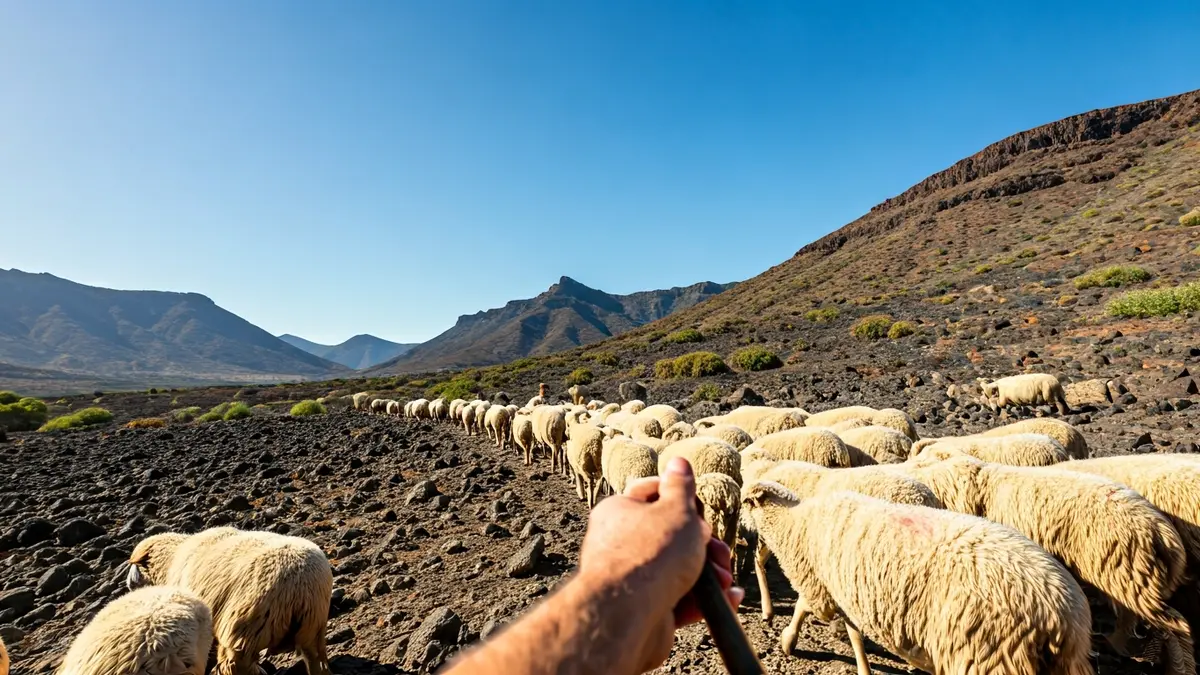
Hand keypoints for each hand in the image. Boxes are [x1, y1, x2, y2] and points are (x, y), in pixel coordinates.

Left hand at [577, 457, 743, 672]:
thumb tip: (678, 462)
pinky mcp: (646, 610)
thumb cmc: (651, 554)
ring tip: (724, 580)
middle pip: (671, 536)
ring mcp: (633, 580)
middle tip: (720, 552)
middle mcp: (620, 544)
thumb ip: (681, 487)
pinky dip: (704, 601)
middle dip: (704, 544)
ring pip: (679, 570)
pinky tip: (727, 598)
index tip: (700, 511)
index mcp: (619, 511)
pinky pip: (681, 600)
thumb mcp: (676, 510)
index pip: (652, 493)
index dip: (681, 499)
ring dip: (709, 574)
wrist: (628, 616)